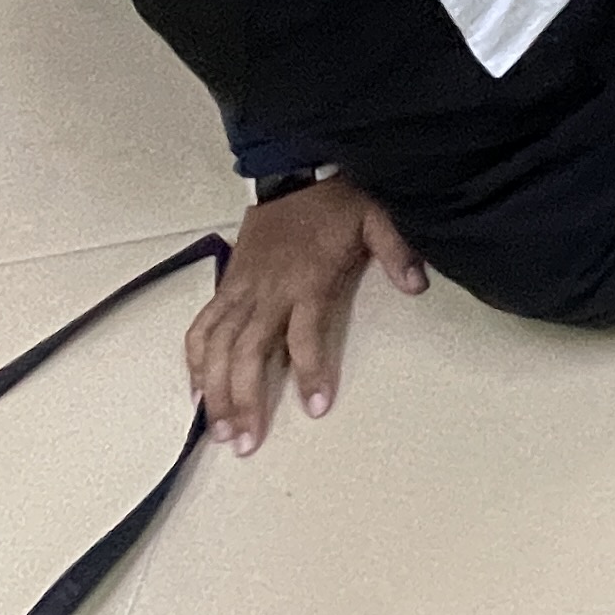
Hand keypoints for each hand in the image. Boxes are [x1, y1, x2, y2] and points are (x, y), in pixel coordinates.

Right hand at [187, 178, 422, 457]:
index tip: (317, 407)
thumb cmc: (337, 202)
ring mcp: (242, 289)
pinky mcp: (226, 284)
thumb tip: (419, 284)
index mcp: (307, 280)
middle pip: (249, 351)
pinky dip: (195, 358)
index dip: (311, 371)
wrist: (294, 171)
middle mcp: (269, 290)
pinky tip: (196, 390)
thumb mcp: (377, 217)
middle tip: (247, 442)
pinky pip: (202, 325)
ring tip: (218, 431)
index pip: (306, 335)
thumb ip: (398, 251)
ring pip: (218, 345)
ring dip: (214, 389)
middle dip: (245, 398)